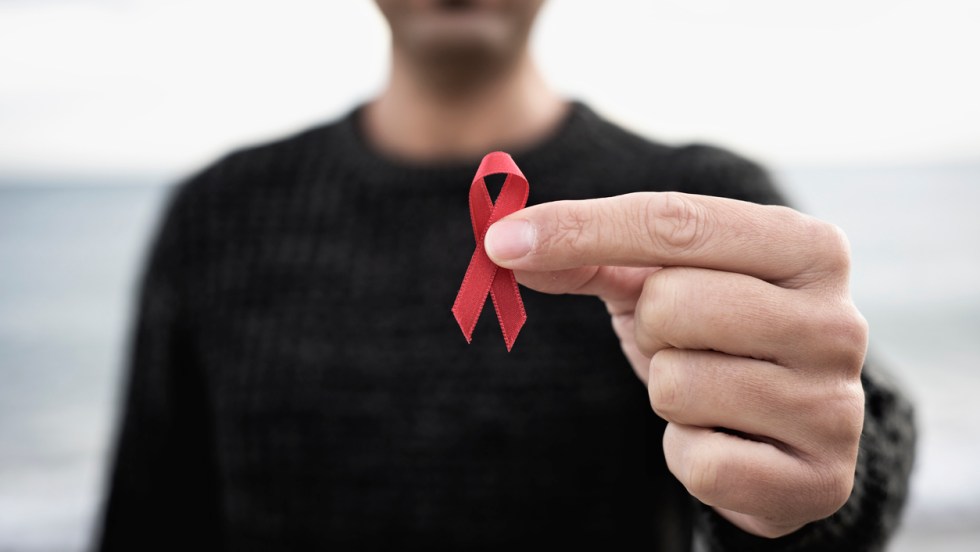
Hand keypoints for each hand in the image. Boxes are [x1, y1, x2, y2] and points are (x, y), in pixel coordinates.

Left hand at [484, 192, 866, 537]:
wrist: (784, 432)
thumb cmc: (717, 335)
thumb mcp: (661, 281)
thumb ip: (591, 255)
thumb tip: (506, 246)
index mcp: (808, 248)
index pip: (676, 222)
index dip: (580, 228)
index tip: (502, 241)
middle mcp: (837, 320)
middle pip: (670, 303)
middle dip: (651, 328)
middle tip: (682, 341)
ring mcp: (835, 404)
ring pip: (676, 386)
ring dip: (669, 394)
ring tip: (709, 392)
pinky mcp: (819, 479)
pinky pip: (696, 462)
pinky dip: (687, 454)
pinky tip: (723, 441)